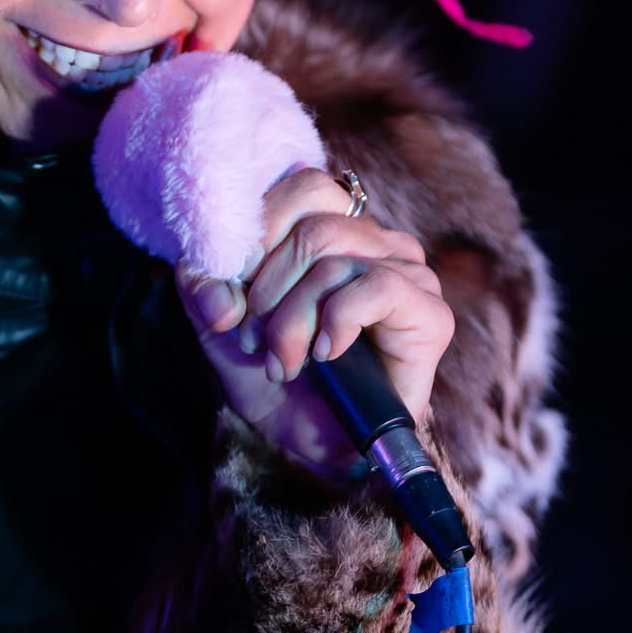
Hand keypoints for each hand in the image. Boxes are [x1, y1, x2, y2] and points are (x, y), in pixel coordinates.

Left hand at [175, 168, 454, 476]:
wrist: (309, 445)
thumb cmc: (271, 375)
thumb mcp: (218, 322)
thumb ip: (202, 283)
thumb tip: (218, 290)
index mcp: (332, 225)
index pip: (301, 187)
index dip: (258, 239)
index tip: (236, 299)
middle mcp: (376, 240)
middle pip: (311, 229)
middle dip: (268, 293)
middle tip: (257, 341)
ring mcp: (408, 272)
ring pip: (336, 259)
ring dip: (293, 319)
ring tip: (284, 361)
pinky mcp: (429, 312)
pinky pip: (378, 286)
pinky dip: (337, 322)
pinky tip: (325, 354)